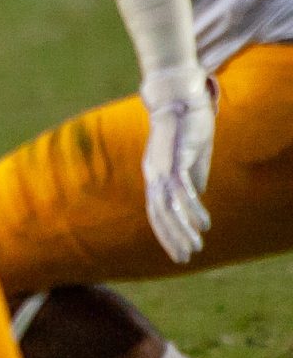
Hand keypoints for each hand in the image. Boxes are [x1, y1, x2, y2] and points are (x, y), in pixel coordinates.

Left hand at [140, 66, 214, 263]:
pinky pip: (181, 191)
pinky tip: (204, 223)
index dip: (167, 233)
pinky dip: (191, 209)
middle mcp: (154, 175)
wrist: (180, 99)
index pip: (157, 212)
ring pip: (167, 207)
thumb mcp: (191, 158)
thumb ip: (192, 177)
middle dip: (171, 238)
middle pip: (158, 215)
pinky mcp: (175, 160)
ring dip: (181, 229)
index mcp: (155, 176)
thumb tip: (195, 197)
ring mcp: (162, 168)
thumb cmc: (186, 128)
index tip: (179, 252)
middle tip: (185, 258)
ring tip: (196, 247)